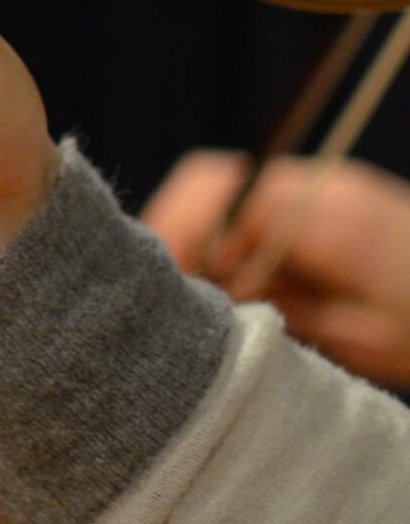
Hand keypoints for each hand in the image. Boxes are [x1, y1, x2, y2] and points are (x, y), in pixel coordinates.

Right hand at [145, 150, 409, 384]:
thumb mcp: (363, 340)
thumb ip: (282, 310)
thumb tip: (211, 293)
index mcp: (327, 216)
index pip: (216, 199)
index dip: (174, 239)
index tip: (160, 288)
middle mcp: (320, 185)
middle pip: (211, 183)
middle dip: (175, 232)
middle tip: (166, 292)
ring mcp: (327, 186)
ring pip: (228, 190)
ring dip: (203, 234)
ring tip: (202, 294)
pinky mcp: (334, 199)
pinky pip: (258, 203)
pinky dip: (233, 236)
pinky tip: (244, 285)